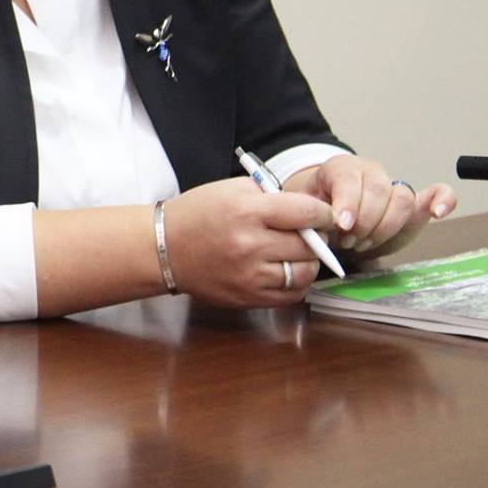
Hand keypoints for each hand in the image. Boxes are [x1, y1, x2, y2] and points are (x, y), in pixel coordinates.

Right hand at [162, 177, 334, 307]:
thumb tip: (308, 208)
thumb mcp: (230, 189)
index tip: (323, 214)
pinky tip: (286, 270)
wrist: (163, 248)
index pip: (306, 213)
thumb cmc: (198, 214)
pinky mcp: (248, 297)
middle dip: (316, 237)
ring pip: (305, 273)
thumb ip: (271, 195)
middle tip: (311, 233)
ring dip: (309, 262)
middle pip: (309, 245)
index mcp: (246, 211)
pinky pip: (291, 294)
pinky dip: (296, 283)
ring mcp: (250, 275)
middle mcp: (250, 245)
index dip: (323, 213)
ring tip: (298, 253)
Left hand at [283, 154, 455, 262]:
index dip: (348, 203)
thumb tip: (323, 223)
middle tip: (350, 242)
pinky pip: (438, 192)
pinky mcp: (415, 202)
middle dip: (366, 223)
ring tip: (365, 242)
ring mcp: (394, 185)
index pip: (350, 179)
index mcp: (340, 168)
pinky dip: (443, 200)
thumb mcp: (307, 215)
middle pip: (379, 192)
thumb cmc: (319, 218)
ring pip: (403, 199)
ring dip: (387, 227)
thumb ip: (314, 217)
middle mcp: (370, 172)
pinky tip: (438, 212)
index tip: (342, 226)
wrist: (332, 223)